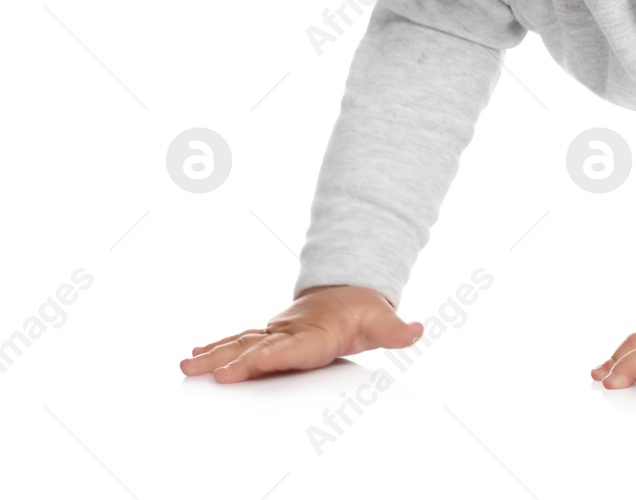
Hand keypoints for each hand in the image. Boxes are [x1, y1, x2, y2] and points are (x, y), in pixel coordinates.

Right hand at [179, 285, 422, 382]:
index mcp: (318, 333)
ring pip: (243, 343)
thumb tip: (416, 330)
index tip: (247, 366)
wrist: (349, 292)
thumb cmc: (363, 312)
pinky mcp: (269, 335)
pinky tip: (195, 358)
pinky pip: (240, 340)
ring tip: (188, 365)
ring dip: (215, 355)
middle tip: (207, 374)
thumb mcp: (383, 321)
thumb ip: (396, 330)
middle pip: (259, 347)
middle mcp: (292, 332)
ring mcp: (277, 332)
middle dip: (232, 360)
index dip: (272, 357)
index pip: (293, 347)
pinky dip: (218, 348)